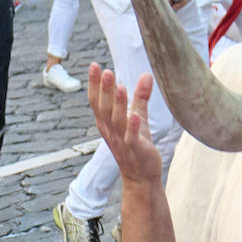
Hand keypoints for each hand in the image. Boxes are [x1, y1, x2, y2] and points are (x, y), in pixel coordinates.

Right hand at [87, 63, 163, 184]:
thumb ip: (140, 97)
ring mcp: (122, 141)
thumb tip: (147, 74)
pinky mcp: (136, 150)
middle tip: (106, 70)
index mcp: (107, 123)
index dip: (95, 84)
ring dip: (118, 104)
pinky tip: (135, 116)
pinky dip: (133, 128)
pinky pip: (132, 138)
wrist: (141, 176)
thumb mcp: (138, 117)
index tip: (94, 65)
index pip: (97, 101)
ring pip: (117, 121)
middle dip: (104, 90)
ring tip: (120, 87)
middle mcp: (111, 131)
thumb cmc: (137, 144)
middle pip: (104, 108)